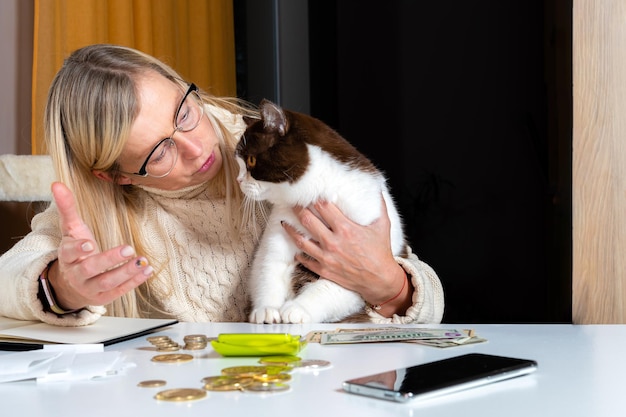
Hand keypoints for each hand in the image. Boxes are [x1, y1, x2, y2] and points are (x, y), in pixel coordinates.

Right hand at [47, 182, 152, 309]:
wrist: (71, 286)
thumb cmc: (75, 253)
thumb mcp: (71, 230)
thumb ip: (67, 208)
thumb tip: (57, 183)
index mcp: (67, 256)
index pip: (69, 253)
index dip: (78, 249)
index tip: (90, 244)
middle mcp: (77, 274)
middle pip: (91, 269)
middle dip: (109, 260)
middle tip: (129, 249)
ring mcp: (90, 288)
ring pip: (107, 282)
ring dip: (126, 272)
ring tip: (142, 260)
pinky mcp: (104, 297)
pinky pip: (119, 290)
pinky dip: (134, 281)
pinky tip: (147, 270)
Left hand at [283, 197, 411, 315]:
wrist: (379, 280)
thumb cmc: (381, 252)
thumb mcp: (383, 226)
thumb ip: (379, 206)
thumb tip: (377, 189)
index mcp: (345, 228)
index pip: (323, 206)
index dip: (314, 197)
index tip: (309, 191)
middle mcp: (333, 242)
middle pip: (307, 220)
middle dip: (297, 208)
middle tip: (292, 202)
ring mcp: (326, 257)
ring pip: (300, 240)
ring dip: (290, 229)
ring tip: (285, 222)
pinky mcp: (324, 269)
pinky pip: (305, 259)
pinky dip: (298, 252)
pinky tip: (296, 247)